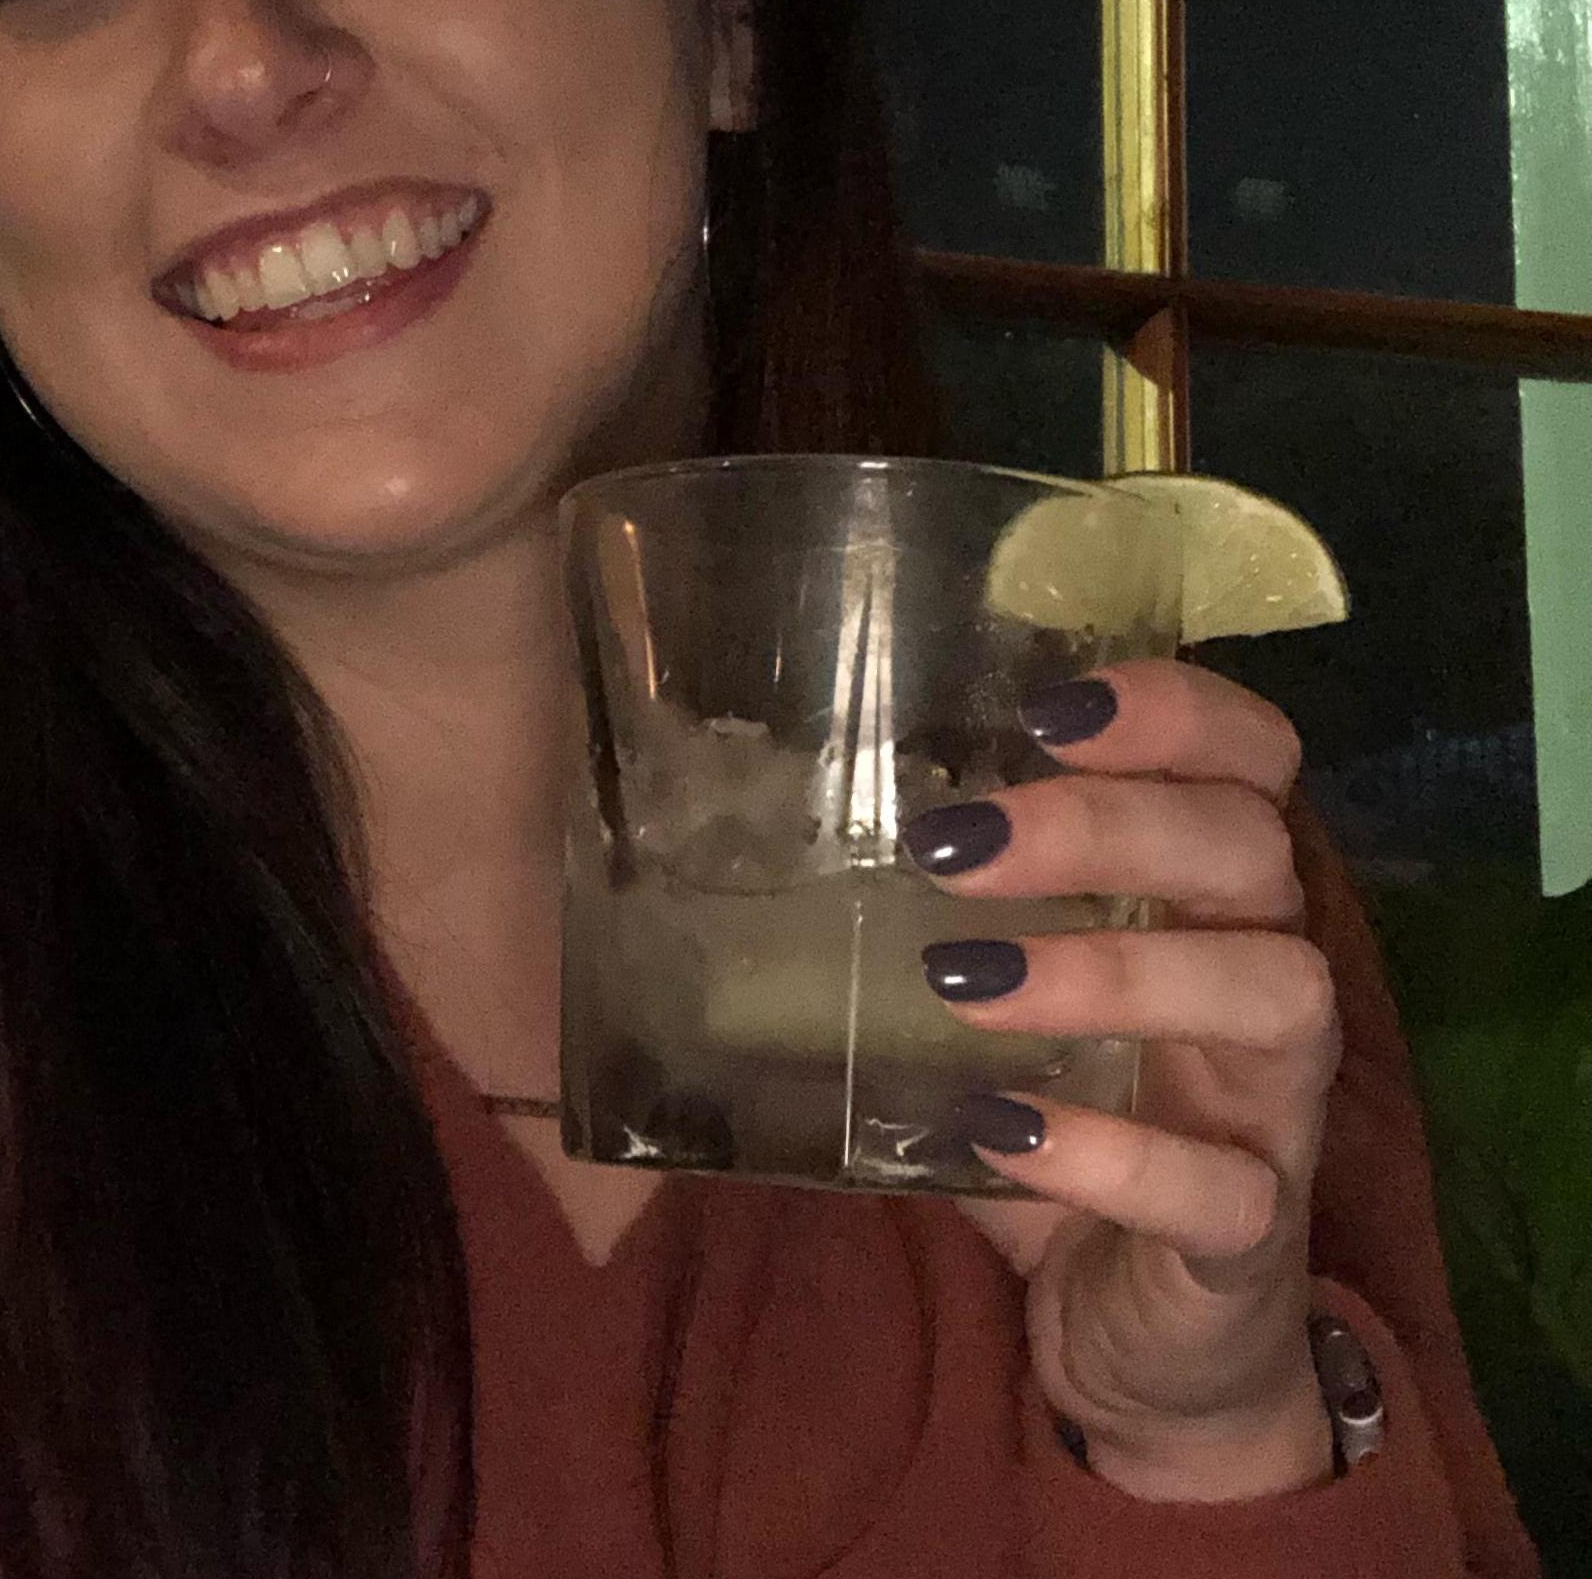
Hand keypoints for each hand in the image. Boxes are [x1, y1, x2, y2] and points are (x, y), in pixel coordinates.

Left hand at [904, 661, 1340, 1501]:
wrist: (1135, 1325)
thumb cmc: (1061, 1112)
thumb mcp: (998, 992)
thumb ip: (936, 906)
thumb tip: (759, 816)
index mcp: (1212, 895)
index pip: (1255, 758)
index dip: (1180, 713)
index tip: (1048, 707)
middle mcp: (1265, 972)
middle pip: (1250, 852)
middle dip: (1107, 826)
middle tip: (954, 848)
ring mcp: (1273, 1107)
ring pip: (1270, 996)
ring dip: (1113, 972)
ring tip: (961, 982)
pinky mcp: (1250, 1234)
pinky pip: (1220, 1186)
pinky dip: (1110, 1152)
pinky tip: (1001, 1127)